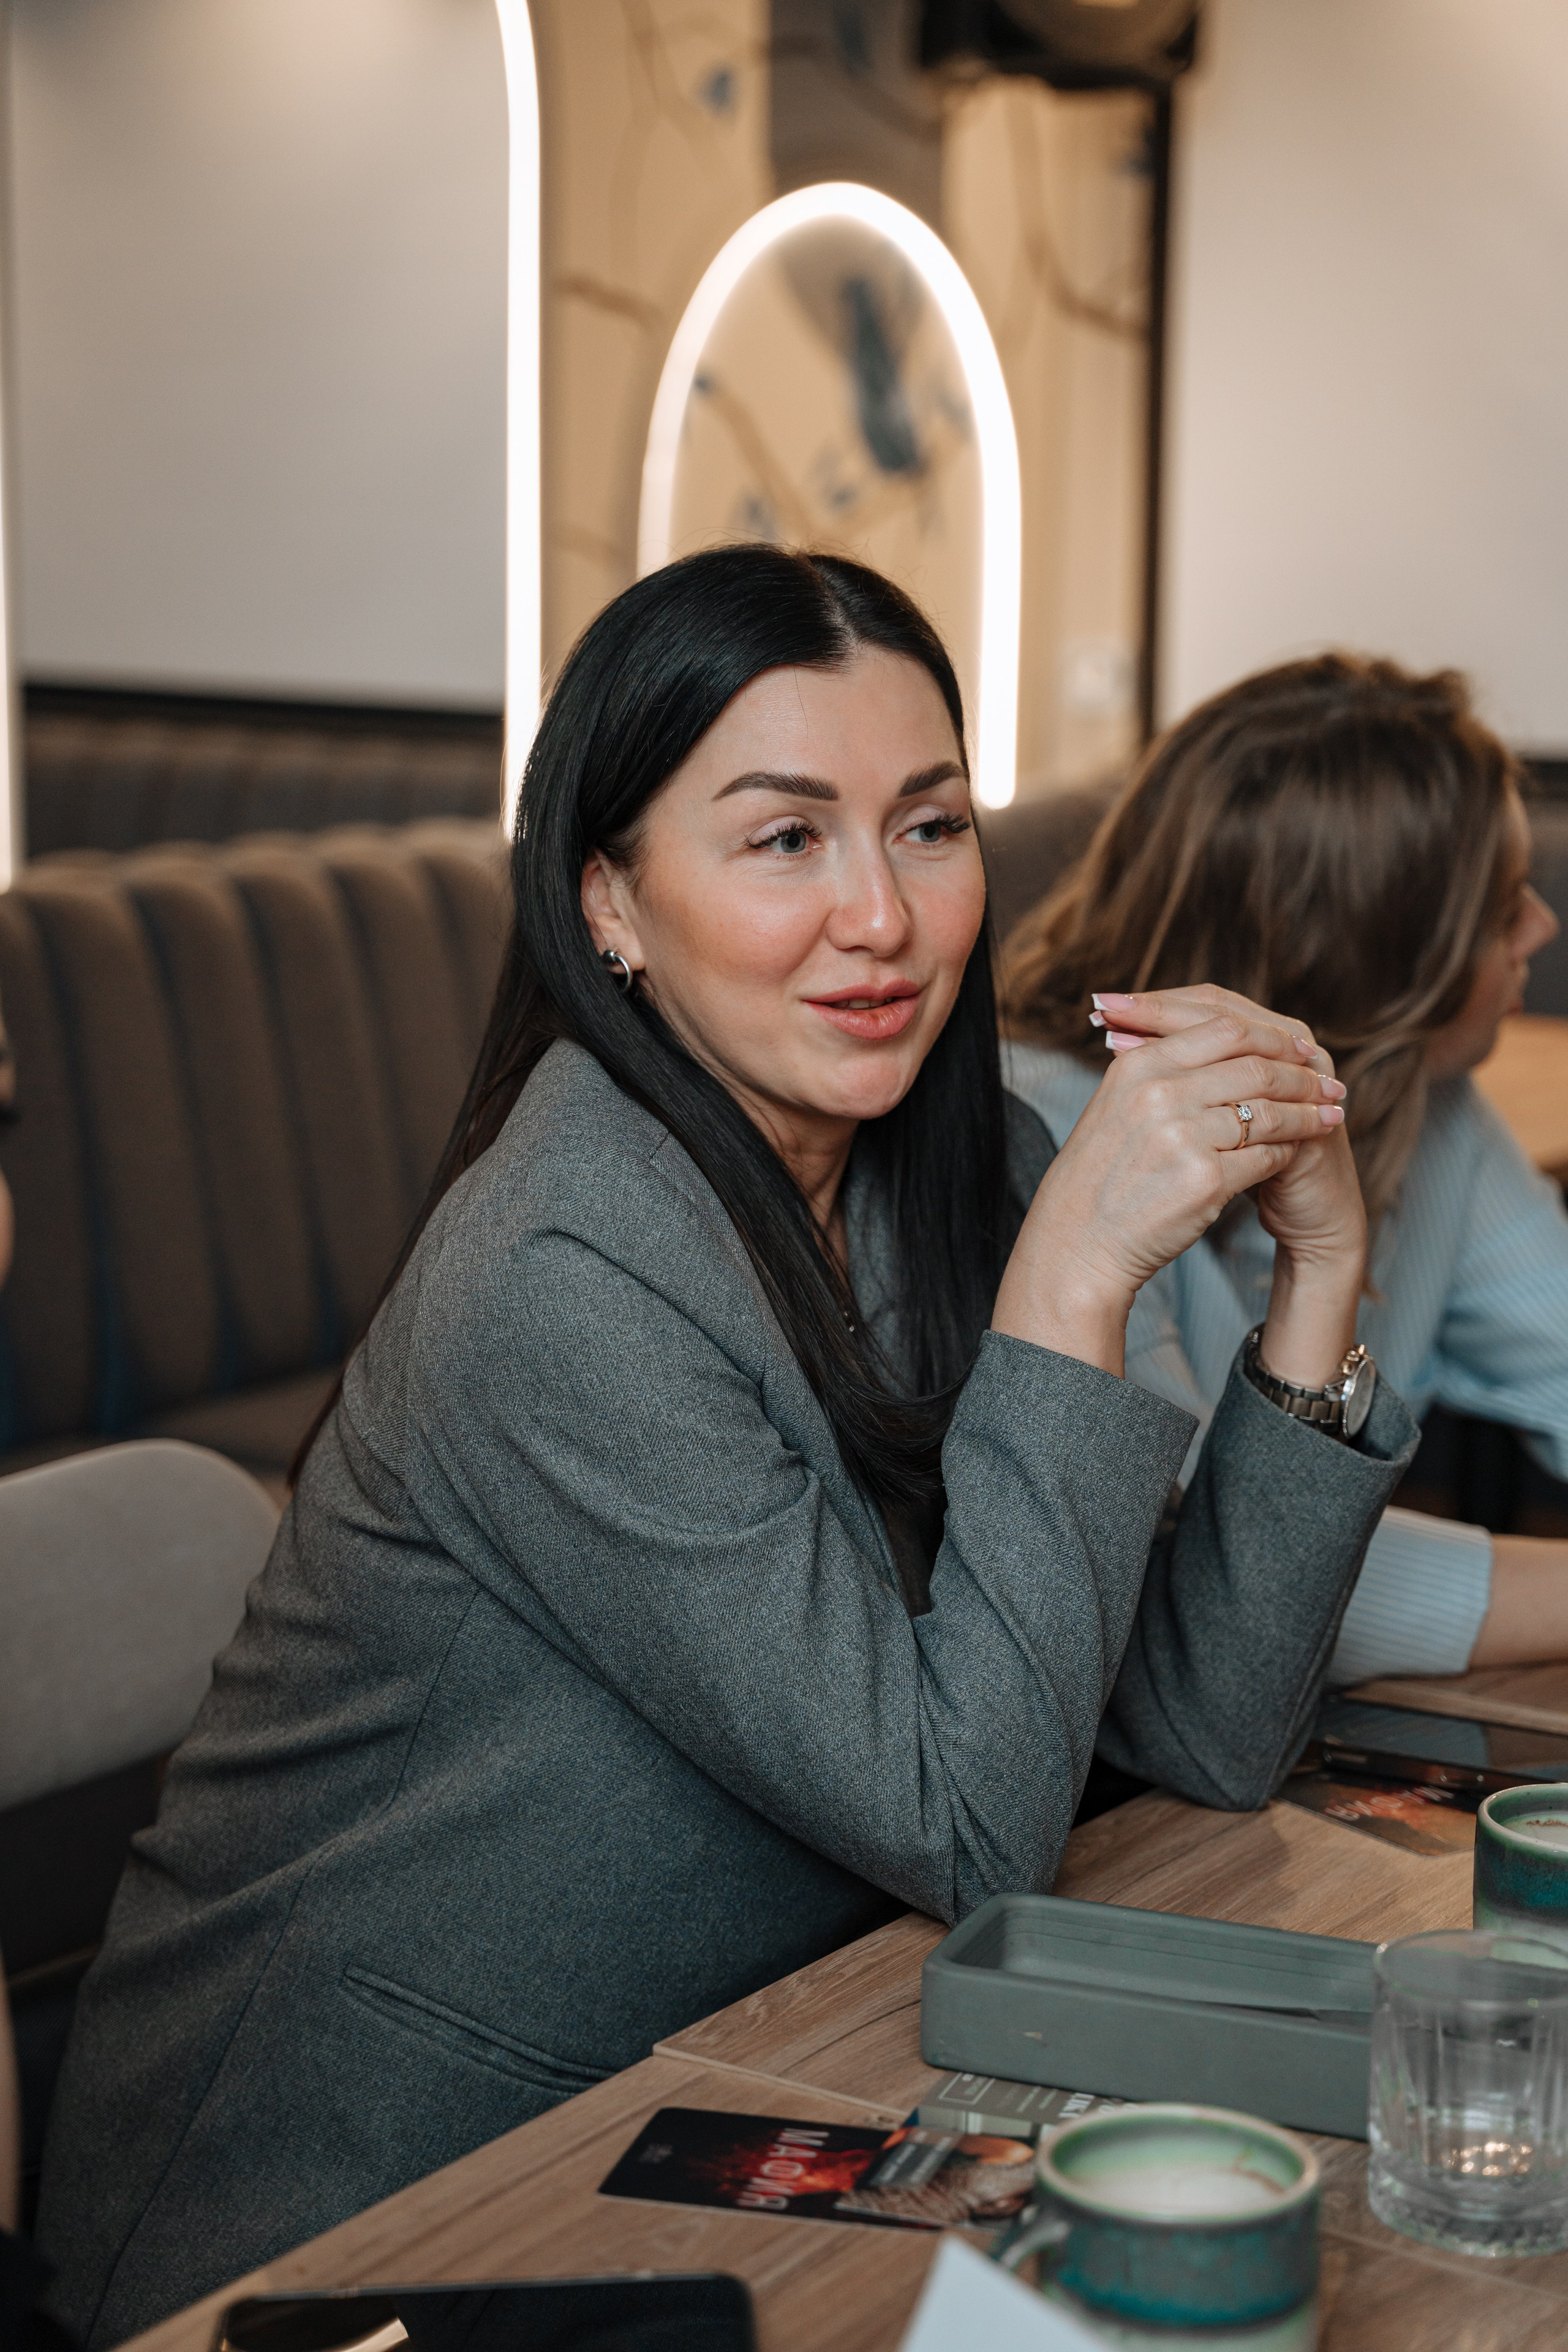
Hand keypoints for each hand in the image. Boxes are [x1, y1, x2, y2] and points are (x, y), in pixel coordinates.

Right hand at [1089, 986, 1366, 1386]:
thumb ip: (1160, 1067)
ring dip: (1307, 1114)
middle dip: (1302, 1076)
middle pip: (1254, 1067)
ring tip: (1331, 1116)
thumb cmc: (1101, 1176)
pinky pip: (1265, 1156)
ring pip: (1267, 1112)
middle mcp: (1159, 1094)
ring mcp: (1182, 1137)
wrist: (1079, 1242)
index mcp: (1139, 1066)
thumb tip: (1222, 1037)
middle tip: (1330, 1083)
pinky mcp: (1204, 1181)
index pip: (1223, 1028)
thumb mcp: (1117, 1105)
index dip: (1272, 1037)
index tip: (1301, 1049)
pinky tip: (1299, 1152)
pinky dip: (1287, 1152)